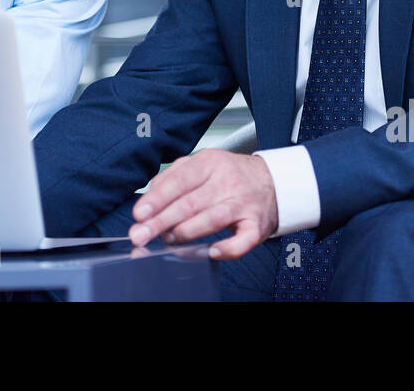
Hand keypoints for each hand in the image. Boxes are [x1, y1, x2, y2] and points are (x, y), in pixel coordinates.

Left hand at [129, 149, 277, 259]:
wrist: (274, 182)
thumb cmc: (231, 175)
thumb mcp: (203, 164)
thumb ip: (174, 176)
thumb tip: (150, 197)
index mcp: (210, 163)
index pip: (179, 181)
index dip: (157, 199)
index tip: (139, 214)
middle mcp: (227, 182)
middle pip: (190, 203)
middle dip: (162, 221)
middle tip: (141, 234)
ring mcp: (243, 204)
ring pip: (211, 220)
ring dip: (186, 232)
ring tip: (168, 240)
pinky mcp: (256, 225)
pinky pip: (242, 240)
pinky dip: (227, 249)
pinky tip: (211, 251)